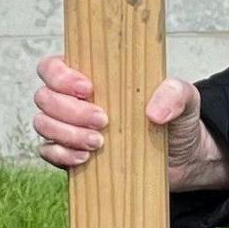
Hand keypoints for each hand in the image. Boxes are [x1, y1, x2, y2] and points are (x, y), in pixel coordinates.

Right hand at [30, 57, 228, 192]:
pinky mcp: (72, 155)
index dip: (60, 76)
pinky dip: (62, 155)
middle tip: (104, 121)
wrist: (183, 159)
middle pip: (44, 97)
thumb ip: (174, 94)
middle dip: (69, 111)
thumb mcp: (185, 99)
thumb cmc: (177, 120)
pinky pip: (48, 152)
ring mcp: (69, 128)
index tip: (88, 88)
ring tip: (99, 143)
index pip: (52, 67)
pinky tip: (86, 158)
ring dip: (66, 133)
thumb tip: (153, 112)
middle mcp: (73, 100)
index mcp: (93, 76)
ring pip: (43, 125)